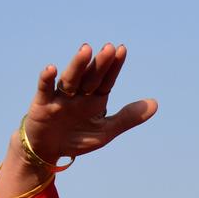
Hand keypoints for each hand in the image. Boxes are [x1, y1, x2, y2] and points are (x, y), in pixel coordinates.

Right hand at [22, 43, 157, 162]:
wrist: (48, 149)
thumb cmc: (77, 138)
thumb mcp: (105, 131)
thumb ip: (128, 118)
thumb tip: (156, 104)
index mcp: (95, 98)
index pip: (107, 79)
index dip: (114, 66)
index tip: (122, 50)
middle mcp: (79, 93)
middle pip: (91, 76)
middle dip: (100, 63)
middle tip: (109, 48)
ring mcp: (61, 96)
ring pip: (70, 79)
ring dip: (78, 65)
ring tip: (86, 50)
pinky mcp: (42, 103)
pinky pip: (45, 89)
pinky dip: (47, 79)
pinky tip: (52, 68)